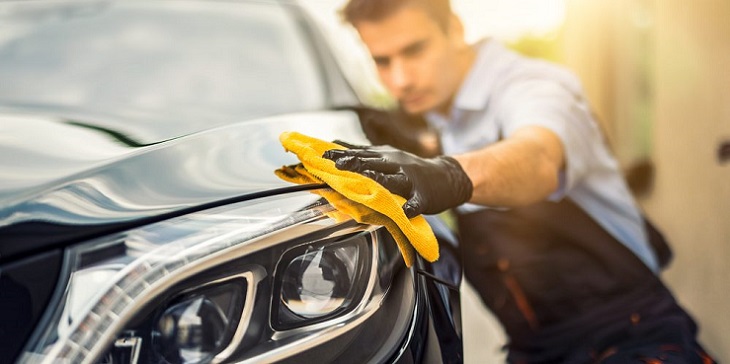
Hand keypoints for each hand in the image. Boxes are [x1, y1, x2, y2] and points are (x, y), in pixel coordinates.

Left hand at [323, 143, 472, 217]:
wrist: (446, 177)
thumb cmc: (411, 169)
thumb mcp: (388, 156)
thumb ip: (364, 154)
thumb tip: (336, 146)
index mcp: (387, 156)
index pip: (361, 153)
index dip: (343, 154)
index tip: (324, 155)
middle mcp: (397, 165)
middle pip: (373, 163)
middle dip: (354, 163)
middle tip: (336, 165)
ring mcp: (410, 181)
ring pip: (393, 180)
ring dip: (379, 180)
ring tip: (365, 181)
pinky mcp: (423, 197)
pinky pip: (416, 203)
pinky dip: (410, 207)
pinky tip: (404, 211)